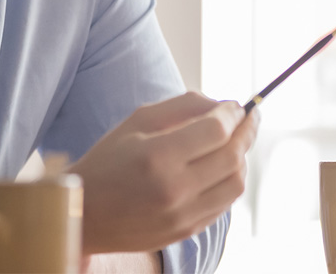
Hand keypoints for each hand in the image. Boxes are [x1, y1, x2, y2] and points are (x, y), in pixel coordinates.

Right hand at [68, 91, 258, 254]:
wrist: (85, 213)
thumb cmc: (108, 160)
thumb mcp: (135, 122)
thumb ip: (181, 107)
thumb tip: (222, 105)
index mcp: (157, 156)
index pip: (215, 130)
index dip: (232, 114)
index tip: (236, 104)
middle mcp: (174, 189)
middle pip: (231, 156)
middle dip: (246, 131)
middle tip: (250, 117)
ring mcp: (183, 215)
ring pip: (235, 183)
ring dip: (241, 157)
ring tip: (236, 141)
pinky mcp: (187, 231)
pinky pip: (224, 203)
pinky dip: (229, 180)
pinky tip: (222, 166)